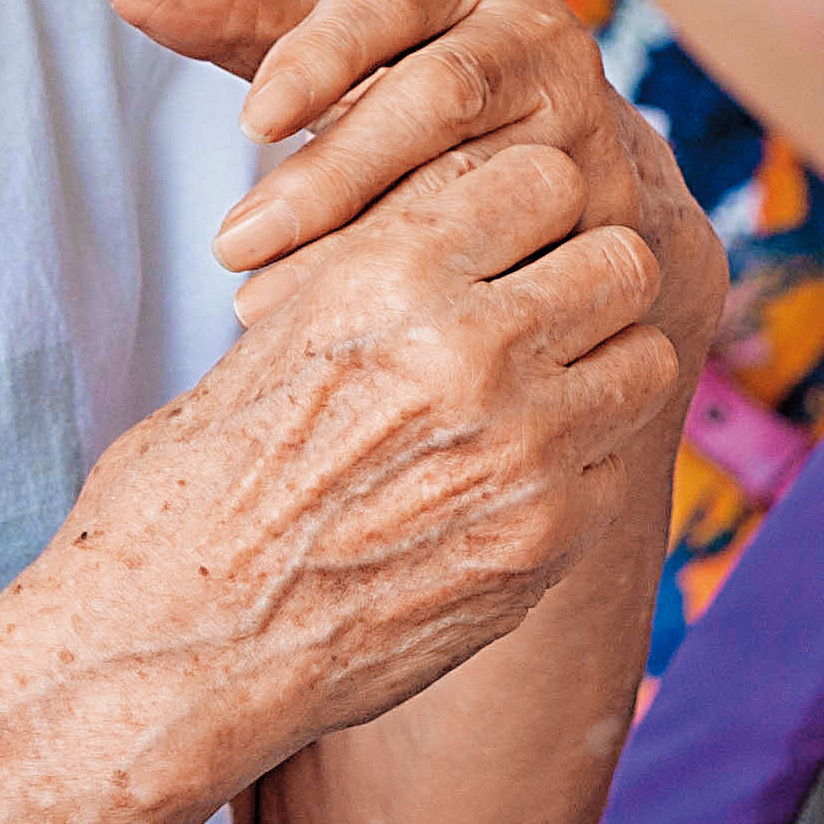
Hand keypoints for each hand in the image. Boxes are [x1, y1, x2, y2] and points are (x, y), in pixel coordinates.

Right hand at [70, 0, 707, 747]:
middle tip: (544, 316)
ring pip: (647, 358)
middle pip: (621, 259)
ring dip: (601, 371)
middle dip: (586, 280)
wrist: (176, 648)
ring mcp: (524, 450)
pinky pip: (616, 466)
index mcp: (391, 272)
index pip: (546, 175)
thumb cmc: (193, 487)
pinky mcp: (547, 540)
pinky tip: (503, 491)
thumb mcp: (268, 335)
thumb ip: (381, 271)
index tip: (506, 241)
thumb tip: (460, 221)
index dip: (528, 208)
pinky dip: (577, 471)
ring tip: (537, 399)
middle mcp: (470, 348)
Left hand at [103, 0, 724, 374]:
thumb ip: (232, 15)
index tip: (249, 121)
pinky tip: (361, 342)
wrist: (565, 180)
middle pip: (440, 95)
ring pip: (482, 183)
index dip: (320, 55)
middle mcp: (548, 36)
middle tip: (233, 243)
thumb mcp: (332, 52)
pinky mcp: (618, 222)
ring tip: (269, 302)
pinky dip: (441, 301)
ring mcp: (594, 130)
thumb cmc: (412, 100)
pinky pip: (524, 261)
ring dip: (374, 248)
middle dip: (331, 174)